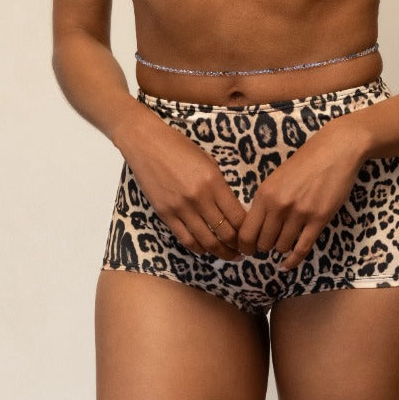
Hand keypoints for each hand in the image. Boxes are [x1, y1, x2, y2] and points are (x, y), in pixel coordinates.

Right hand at [120, 102, 246, 260]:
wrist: (147, 144)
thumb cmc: (180, 147)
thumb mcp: (208, 162)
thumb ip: (220, 186)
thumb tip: (233, 209)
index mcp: (213, 182)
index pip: (237, 216)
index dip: (247, 231)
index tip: (251, 235)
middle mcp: (199, 198)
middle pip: (224, 232)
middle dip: (237, 245)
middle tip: (244, 250)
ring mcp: (181, 208)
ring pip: (206, 241)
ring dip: (220, 252)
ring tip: (228, 255)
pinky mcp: (165, 214)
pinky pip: (186, 239)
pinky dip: (198, 248)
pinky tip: (206, 250)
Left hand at [237, 114, 363, 269]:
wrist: (335, 150)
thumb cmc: (305, 161)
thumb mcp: (276, 177)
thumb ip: (265, 200)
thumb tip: (255, 226)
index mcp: (264, 193)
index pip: (246, 232)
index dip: (244, 246)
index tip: (247, 250)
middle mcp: (279, 205)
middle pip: (263, 243)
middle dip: (263, 248)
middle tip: (266, 247)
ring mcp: (300, 213)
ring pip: (282, 247)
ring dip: (280, 249)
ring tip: (282, 244)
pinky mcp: (319, 219)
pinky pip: (302, 249)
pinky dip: (293, 260)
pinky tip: (288, 264)